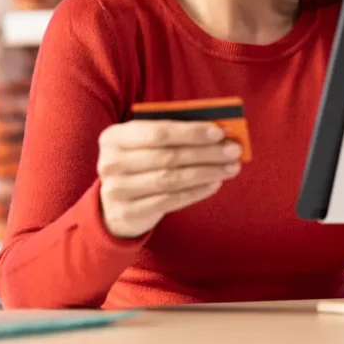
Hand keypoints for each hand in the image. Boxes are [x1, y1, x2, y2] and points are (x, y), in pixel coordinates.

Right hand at [97, 120, 241, 238]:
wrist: (114, 204)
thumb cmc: (139, 163)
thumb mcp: (146, 144)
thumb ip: (175, 134)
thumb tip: (217, 132)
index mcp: (113, 137)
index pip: (158, 132)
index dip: (191, 132)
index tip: (219, 131)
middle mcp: (110, 163)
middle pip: (167, 156)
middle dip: (205, 152)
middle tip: (233, 150)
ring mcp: (116, 190)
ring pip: (171, 179)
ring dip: (205, 172)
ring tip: (230, 167)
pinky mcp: (128, 212)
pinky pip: (170, 201)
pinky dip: (196, 191)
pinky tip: (215, 184)